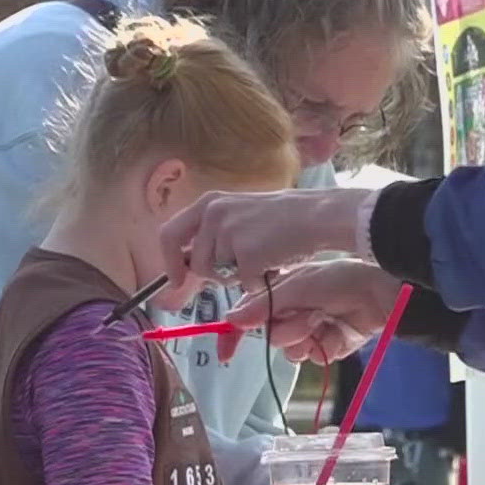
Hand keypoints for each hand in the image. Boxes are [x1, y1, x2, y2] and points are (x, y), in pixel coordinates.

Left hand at [156, 187, 371, 306]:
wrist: (316, 216)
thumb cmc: (280, 220)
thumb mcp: (238, 216)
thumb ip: (211, 236)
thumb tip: (184, 269)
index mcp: (208, 203)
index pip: (169, 234)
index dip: (169, 262)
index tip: (175, 281)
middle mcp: (213, 214)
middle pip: (197, 263)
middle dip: (214, 274)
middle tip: (239, 269)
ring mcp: (229, 232)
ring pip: (218, 276)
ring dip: (238, 277)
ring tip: (261, 257)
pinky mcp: (246, 252)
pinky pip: (242, 282)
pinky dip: (258, 281)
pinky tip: (272, 263)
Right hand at [218, 260, 404, 363]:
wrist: (377, 291)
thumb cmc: (336, 279)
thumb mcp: (295, 286)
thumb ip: (262, 305)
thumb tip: (231, 319)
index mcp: (278, 294)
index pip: (247, 318)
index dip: (234, 336)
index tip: (226, 354)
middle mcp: (290, 314)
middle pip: (271, 337)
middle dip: (288, 329)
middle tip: (308, 315)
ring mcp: (309, 332)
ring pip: (291, 351)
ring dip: (306, 338)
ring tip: (324, 320)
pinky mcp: (327, 347)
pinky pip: (313, 357)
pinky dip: (324, 346)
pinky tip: (336, 331)